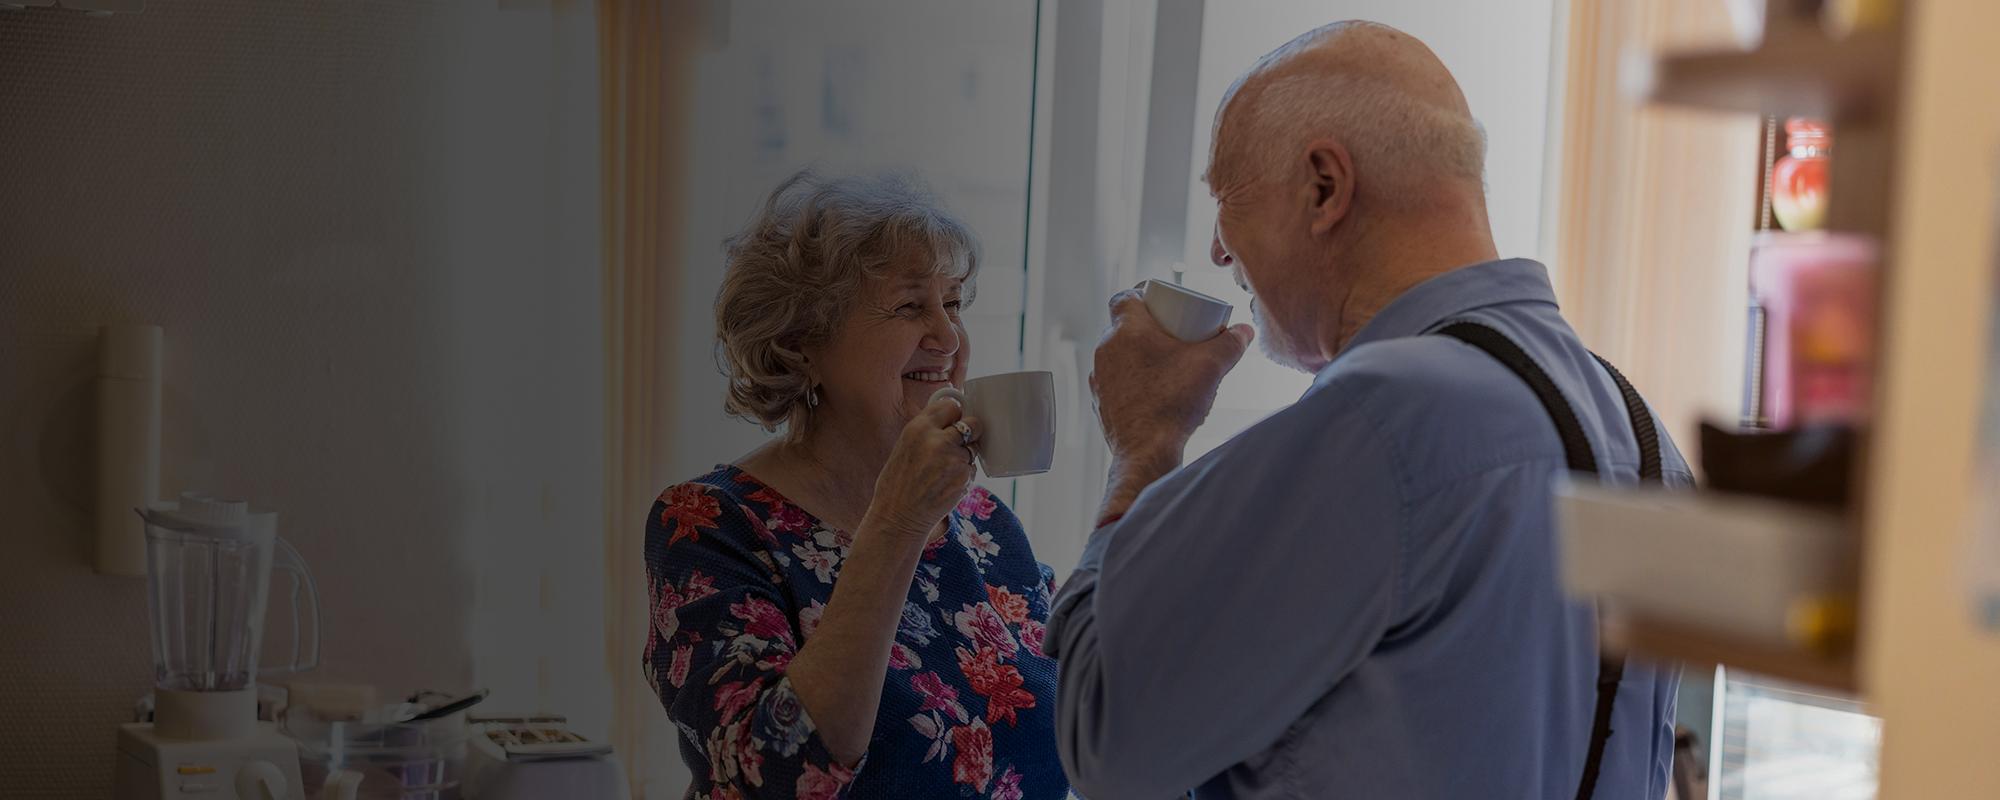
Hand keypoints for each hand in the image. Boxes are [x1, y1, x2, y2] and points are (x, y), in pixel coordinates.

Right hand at [866, 392, 980, 540]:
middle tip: (959, 444)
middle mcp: (937, 440)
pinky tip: (946, 484)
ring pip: (973, 449)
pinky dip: (964, 475)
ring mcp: (953, 459)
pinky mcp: (964, 477)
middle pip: (972, 424)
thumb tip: (951, 418)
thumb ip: (927, 431)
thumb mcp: (904, 446)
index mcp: (917, 428)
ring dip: (965, 458)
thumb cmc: (898, 483)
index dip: (955, 415)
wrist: (898, 516)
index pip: (951, 406)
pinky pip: (972, 469)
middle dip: (970, 432)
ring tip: (944, 472)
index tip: (953, 421)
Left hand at [1091, 288, 1253, 468]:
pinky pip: (1115, 380)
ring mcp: (1099, 377)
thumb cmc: (1173, 404)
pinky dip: (1132, 379)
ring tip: (1166, 363)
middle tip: (1173, 333)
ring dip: (1138, 353)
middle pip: (1124, 325)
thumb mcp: (1212, 366)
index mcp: (1126, 330)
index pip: (1125, 296)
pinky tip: (1153, 389)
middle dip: (1148, 325)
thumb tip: (1244, 332)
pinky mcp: (1100, 401)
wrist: (1147, 452)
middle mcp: (1105, 350)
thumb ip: (1232, 344)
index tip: (1163, 301)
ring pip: (1118, 353)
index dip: (1144, 293)